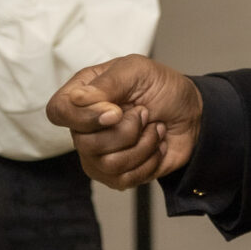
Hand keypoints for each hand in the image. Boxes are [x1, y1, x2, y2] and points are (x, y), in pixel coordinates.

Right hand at [48, 57, 203, 188]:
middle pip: (85, 143)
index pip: (58, 111)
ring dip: (143, 144)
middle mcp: (85, 126)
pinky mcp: (115, 175)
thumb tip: (77, 99)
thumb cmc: (163, 88)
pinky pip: (125, 179)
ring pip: (108, 164)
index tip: (115, 112)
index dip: (84, 117)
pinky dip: (150, 160)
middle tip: (144, 113)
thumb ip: (107, 83)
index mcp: (83, 95)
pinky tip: (155, 144)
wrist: (192, 114)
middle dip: (127, 129)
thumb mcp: (138, 70)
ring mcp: (98, 154)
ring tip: (152, 127)